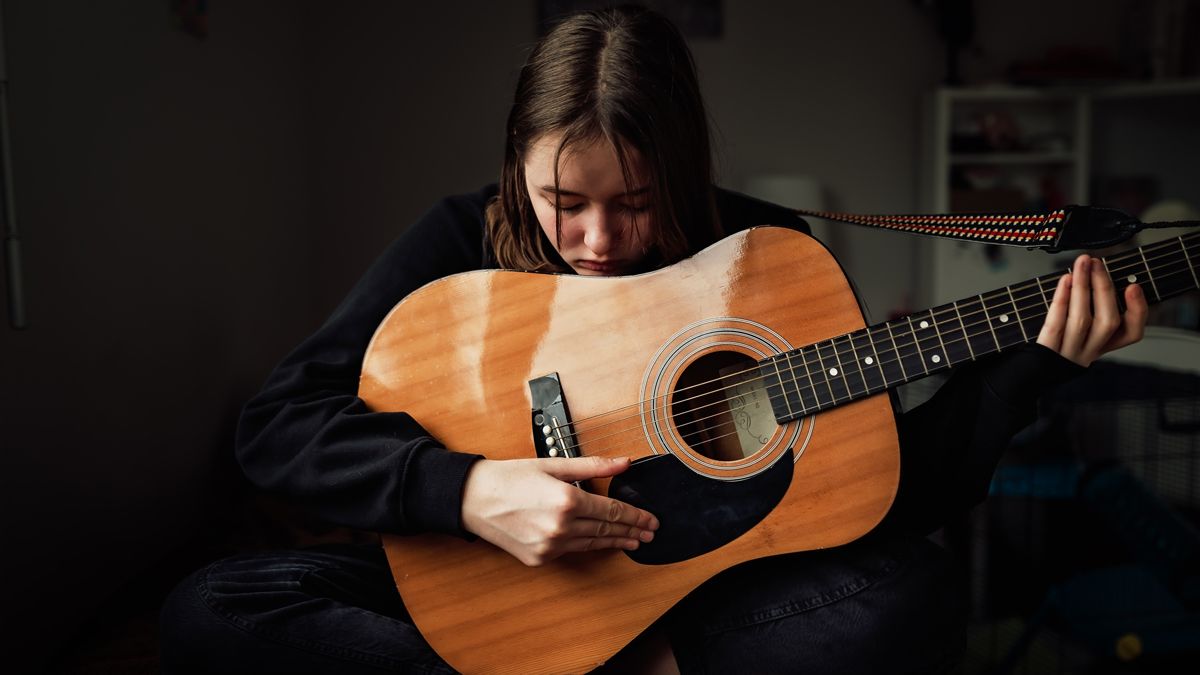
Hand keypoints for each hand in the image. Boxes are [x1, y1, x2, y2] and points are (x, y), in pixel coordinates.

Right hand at [461, 456, 658, 566]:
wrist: (473, 499)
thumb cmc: (510, 477)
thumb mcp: (553, 464)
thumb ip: (592, 465)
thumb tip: (624, 461)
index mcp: (567, 500)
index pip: (613, 511)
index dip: (635, 516)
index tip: (650, 519)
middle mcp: (561, 527)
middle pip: (607, 530)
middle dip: (632, 531)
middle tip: (650, 533)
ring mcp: (550, 546)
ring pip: (592, 544)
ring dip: (616, 542)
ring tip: (633, 542)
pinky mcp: (539, 557)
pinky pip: (571, 550)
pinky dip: (588, 546)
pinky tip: (600, 543)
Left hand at [1037, 253, 1147, 366]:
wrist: (1024, 374)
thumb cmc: (1050, 342)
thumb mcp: (1076, 331)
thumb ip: (1089, 308)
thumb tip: (1094, 272)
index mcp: (1101, 346)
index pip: (1131, 333)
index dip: (1137, 311)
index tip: (1134, 287)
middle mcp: (1088, 352)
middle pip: (1108, 323)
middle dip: (1104, 289)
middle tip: (1097, 263)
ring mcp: (1068, 354)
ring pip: (1082, 321)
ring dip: (1083, 288)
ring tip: (1082, 265)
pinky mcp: (1046, 353)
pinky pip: (1056, 325)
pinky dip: (1062, 301)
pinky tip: (1065, 281)